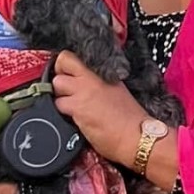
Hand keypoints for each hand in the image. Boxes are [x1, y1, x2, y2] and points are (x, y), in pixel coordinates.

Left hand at [52, 50, 148, 168]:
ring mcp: (84, 90)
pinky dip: (61, 112)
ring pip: (56, 84)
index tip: (69, 76)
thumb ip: (100, 85)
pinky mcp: (78, 107)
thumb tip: (83, 86)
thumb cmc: (131, 121)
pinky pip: (58, 104)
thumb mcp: (118, 92)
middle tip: (65, 88)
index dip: (68, 67)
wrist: (137, 137)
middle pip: (63, 61)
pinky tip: (74, 119)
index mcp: (104, 72)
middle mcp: (93, 77)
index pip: (76, 57)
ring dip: (60, 96)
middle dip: (59, 74)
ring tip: (72, 107)